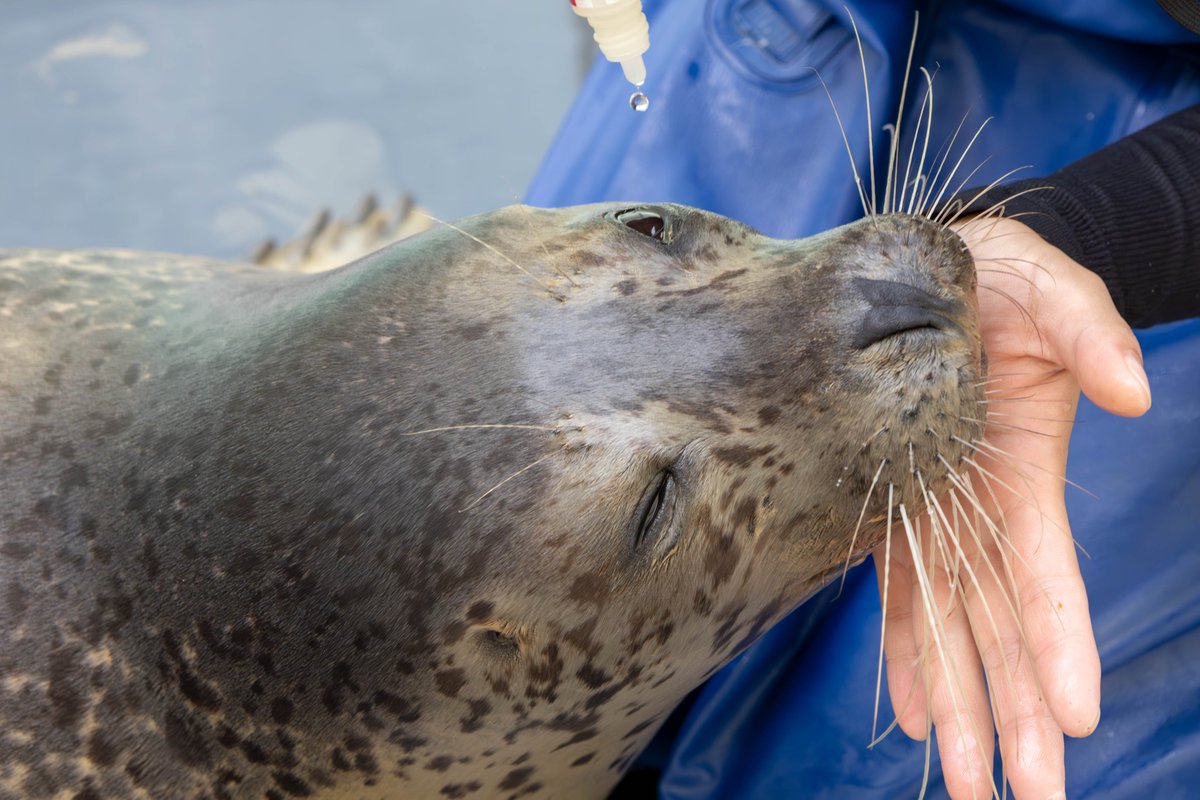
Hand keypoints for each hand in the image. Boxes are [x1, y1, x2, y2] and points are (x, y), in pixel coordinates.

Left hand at [871, 216, 1151, 797]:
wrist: (944, 274)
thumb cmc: (1000, 277)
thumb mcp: (1052, 287)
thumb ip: (1090, 330)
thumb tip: (1131, 392)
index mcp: (1022, 473)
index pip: (1043, 574)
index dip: (1058, 641)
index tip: (1075, 715)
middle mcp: (979, 510)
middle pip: (998, 626)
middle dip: (1016, 710)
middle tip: (1024, 795)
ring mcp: (935, 514)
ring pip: (950, 626)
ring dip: (964, 704)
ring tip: (970, 782)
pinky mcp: (890, 503)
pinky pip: (895, 591)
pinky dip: (905, 653)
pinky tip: (917, 713)